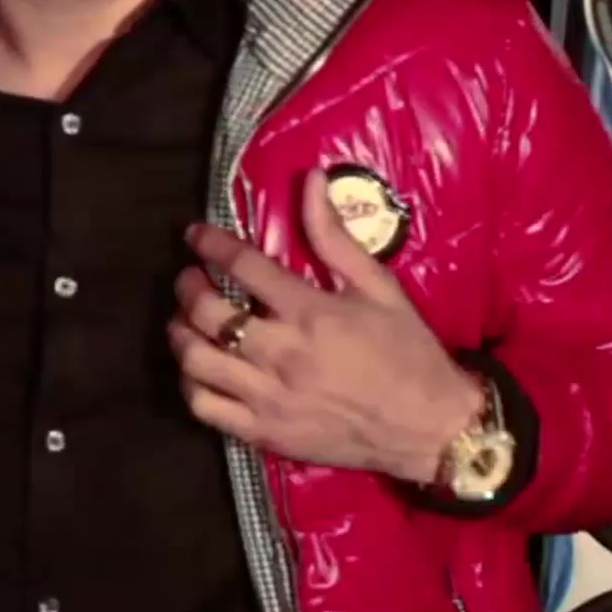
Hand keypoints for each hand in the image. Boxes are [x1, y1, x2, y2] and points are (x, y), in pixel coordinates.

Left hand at [167, 168, 483, 482]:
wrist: (431, 427)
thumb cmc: (408, 352)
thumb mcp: (379, 287)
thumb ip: (335, 237)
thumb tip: (310, 179)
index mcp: (311, 314)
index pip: (242, 266)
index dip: (210, 244)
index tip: (195, 235)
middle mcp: (282, 355)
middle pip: (207, 314)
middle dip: (187, 287)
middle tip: (189, 278)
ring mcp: (268, 397)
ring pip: (196, 361)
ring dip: (179, 333)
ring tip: (184, 320)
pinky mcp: (264, 433)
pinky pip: (205, 407)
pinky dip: (190, 384)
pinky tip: (197, 369)